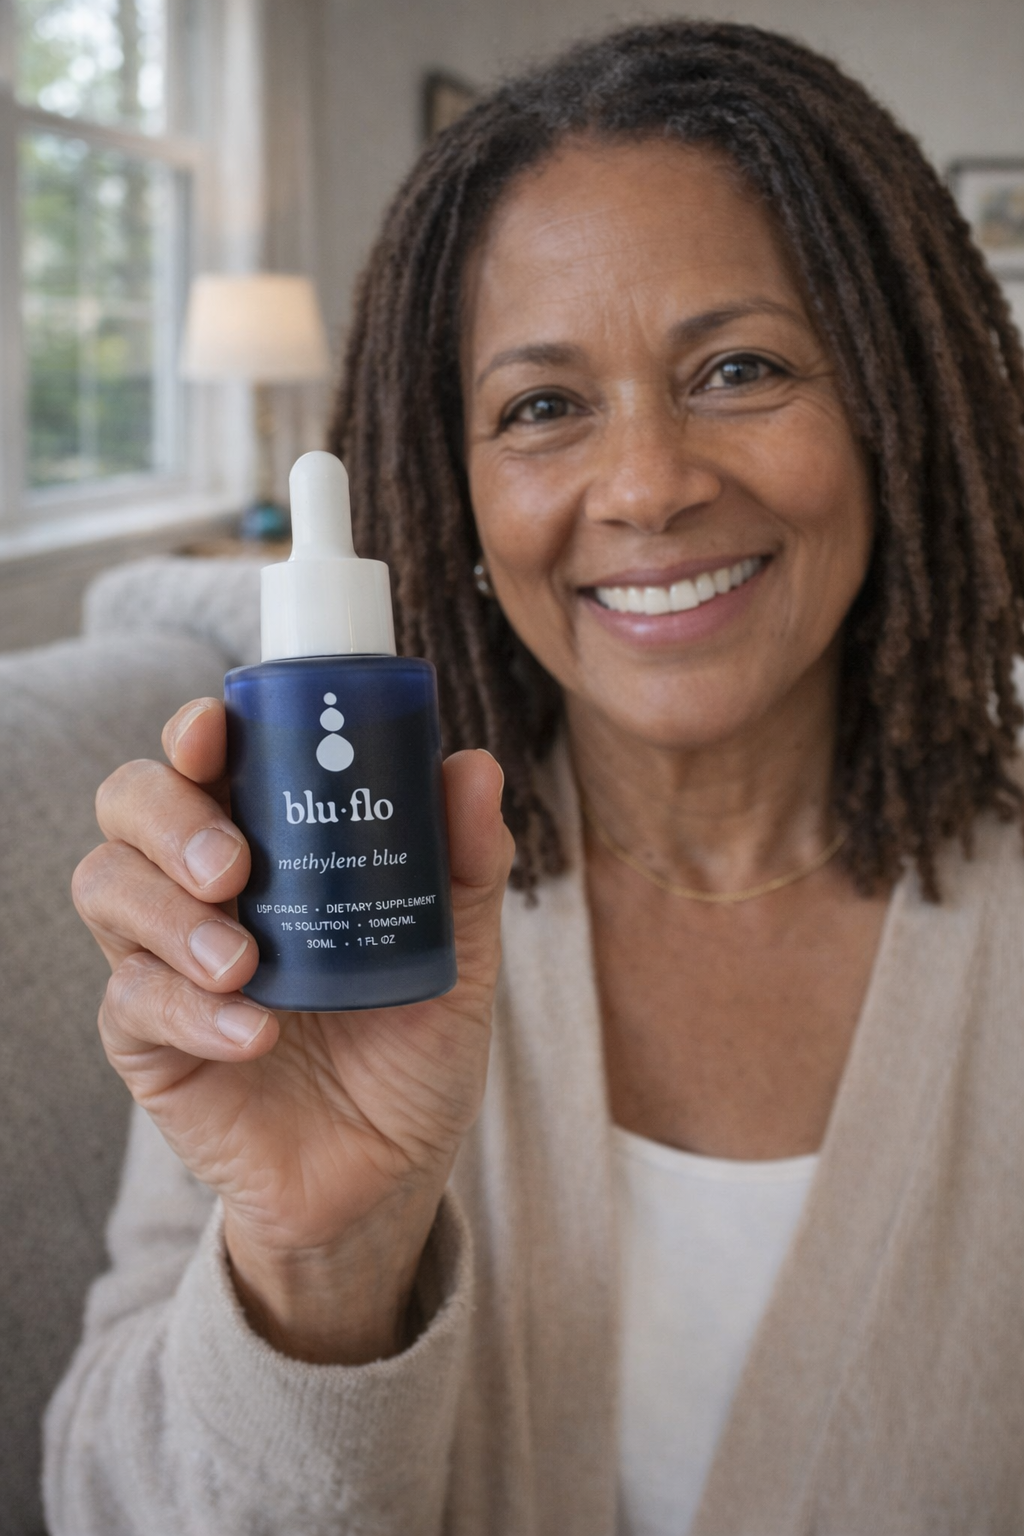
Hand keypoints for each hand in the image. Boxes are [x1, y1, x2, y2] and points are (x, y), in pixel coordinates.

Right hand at [73, 698, 512, 1361]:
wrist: (391, 1171)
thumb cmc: (415, 1044)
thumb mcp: (460, 954)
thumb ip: (467, 865)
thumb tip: (473, 766)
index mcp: (272, 841)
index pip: (206, 759)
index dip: (195, 733)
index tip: (216, 731)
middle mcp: (205, 886)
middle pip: (130, 805)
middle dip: (168, 818)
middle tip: (234, 865)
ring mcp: (166, 959)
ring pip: (106, 887)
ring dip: (169, 914)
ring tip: (244, 962)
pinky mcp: (148, 1040)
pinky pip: (133, 1001)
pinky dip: (193, 1012)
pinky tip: (258, 1034)